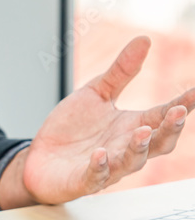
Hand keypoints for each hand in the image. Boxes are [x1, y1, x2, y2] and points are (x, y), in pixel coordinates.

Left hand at [17, 36, 193, 204]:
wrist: (39, 157)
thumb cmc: (71, 129)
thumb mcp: (95, 94)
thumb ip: (121, 72)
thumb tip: (144, 39)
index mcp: (132, 126)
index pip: (163, 115)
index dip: (183, 104)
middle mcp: (125, 148)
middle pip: (158, 143)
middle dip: (170, 129)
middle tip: (177, 112)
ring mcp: (107, 166)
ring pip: (132, 162)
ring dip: (138, 148)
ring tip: (141, 133)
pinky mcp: (84, 180)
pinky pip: (95, 176)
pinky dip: (99, 167)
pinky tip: (100, 155)